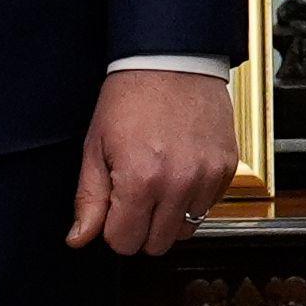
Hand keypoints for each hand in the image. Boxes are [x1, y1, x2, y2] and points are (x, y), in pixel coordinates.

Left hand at [70, 68, 238, 256]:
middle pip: (156, 245)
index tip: (113, 209)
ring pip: (185, 231)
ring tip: (159, 185)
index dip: (113, 229)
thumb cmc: (130, 97)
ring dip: (168, 218)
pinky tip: (180, 173)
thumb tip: (79, 238)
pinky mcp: (226, 168)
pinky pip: (208, 208)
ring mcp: (207, 177)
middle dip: (140, 228)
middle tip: (134, 199)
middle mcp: (178, 183)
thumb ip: (89, 199)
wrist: (172, 60)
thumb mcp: (96, 146)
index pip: (124, 242)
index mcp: (140, 180)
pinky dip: (192, 200)